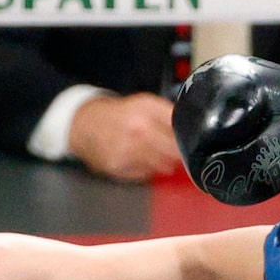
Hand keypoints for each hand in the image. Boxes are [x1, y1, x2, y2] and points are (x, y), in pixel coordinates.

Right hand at [65, 92, 182, 182]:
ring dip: (164, 163)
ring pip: (163, 166)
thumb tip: (194, 131)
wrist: (85, 123)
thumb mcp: (145, 104)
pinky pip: (146, 174)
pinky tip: (137, 160)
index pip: (181, 129)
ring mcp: (128, 149)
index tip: (192, 141)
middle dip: (179, 154)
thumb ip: (169, 115)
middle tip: (175, 152)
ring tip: (153, 153)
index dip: (190, 137)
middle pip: (176, 151)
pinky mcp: (119, 166)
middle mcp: (138, 128)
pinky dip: (146, 170)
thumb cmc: (120, 115)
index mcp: (147, 108)